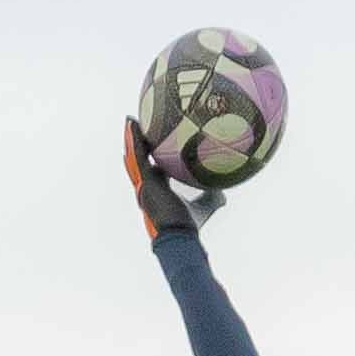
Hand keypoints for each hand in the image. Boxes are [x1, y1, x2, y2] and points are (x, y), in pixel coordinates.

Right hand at [124, 122, 218, 241]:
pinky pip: (137, 156)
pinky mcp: (144, 181)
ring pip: (134, 155)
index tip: (157, 144)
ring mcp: (144, 183)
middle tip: (136, 126)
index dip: (155, 158)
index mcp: (160, 189)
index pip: (155, 169)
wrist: (178, 234)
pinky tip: (132, 126)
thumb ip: (212, 198)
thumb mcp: (203, 207)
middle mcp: (148, 186)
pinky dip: (134, 140)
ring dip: (131, 137)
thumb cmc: (188, 226)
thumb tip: (224, 193)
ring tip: (130, 120)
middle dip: (137, 143)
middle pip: (140, 160)